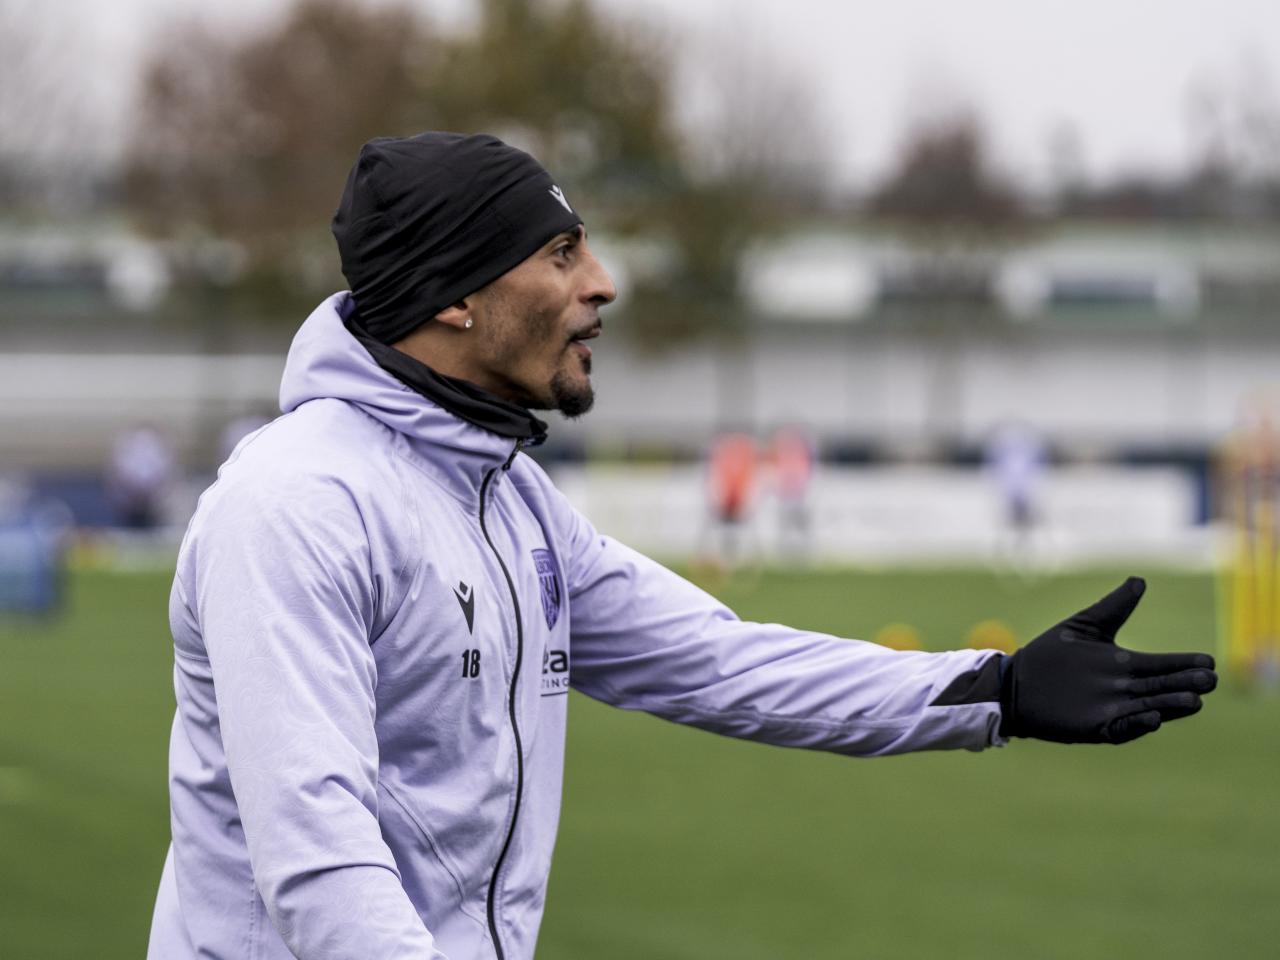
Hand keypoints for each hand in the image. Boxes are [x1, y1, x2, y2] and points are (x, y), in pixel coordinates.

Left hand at [1000, 577, 1216, 743]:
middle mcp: (1124, 688)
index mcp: (1125, 665)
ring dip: (1170, 705)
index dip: (1185, 662)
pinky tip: (1152, 717)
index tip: (1208, 660)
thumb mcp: (1085, 626)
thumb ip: (1114, 607)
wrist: (1016, 682)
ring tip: (1193, 700)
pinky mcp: (1094, 727)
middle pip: (1162, 686)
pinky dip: (1137, 724)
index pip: (1163, 663)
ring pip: (1149, 707)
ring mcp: (1112, 709)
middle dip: (1186, 684)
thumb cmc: (1051, 654)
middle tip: (1209, 679)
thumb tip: (1140, 580)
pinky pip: (1121, 729)